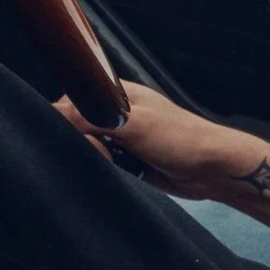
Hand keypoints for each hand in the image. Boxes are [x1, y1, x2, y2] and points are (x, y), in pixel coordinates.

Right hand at [58, 79, 253, 197]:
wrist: (212, 171)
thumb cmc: (181, 139)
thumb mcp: (134, 124)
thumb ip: (94, 119)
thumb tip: (56, 117)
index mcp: (118, 95)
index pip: (75, 100)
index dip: (66, 117)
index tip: (70, 134)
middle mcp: (116, 115)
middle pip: (78, 126)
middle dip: (79, 141)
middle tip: (99, 153)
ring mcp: (122, 139)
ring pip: (89, 148)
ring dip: (93, 158)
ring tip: (111, 164)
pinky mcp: (127, 162)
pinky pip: (103, 166)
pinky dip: (104, 171)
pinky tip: (112, 174)